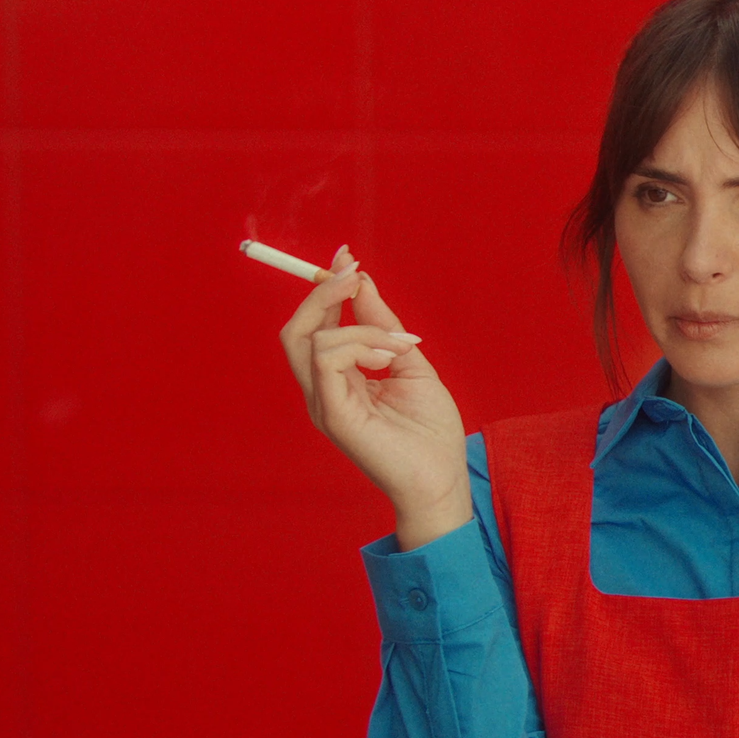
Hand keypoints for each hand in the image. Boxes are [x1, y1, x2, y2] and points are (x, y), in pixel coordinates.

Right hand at [278, 247, 469, 548]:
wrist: (442, 480)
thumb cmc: (430, 432)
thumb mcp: (410, 364)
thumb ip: (384, 326)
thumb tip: (363, 282)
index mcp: (338, 379)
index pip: (315, 325)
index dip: (326, 288)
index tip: (347, 257)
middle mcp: (322, 390)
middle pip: (296, 329)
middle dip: (323, 292)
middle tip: (354, 274)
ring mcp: (323, 403)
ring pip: (309, 339)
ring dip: (359, 327)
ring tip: (397, 346)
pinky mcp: (333, 415)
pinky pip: (325, 360)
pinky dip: (358, 344)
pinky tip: (388, 357)